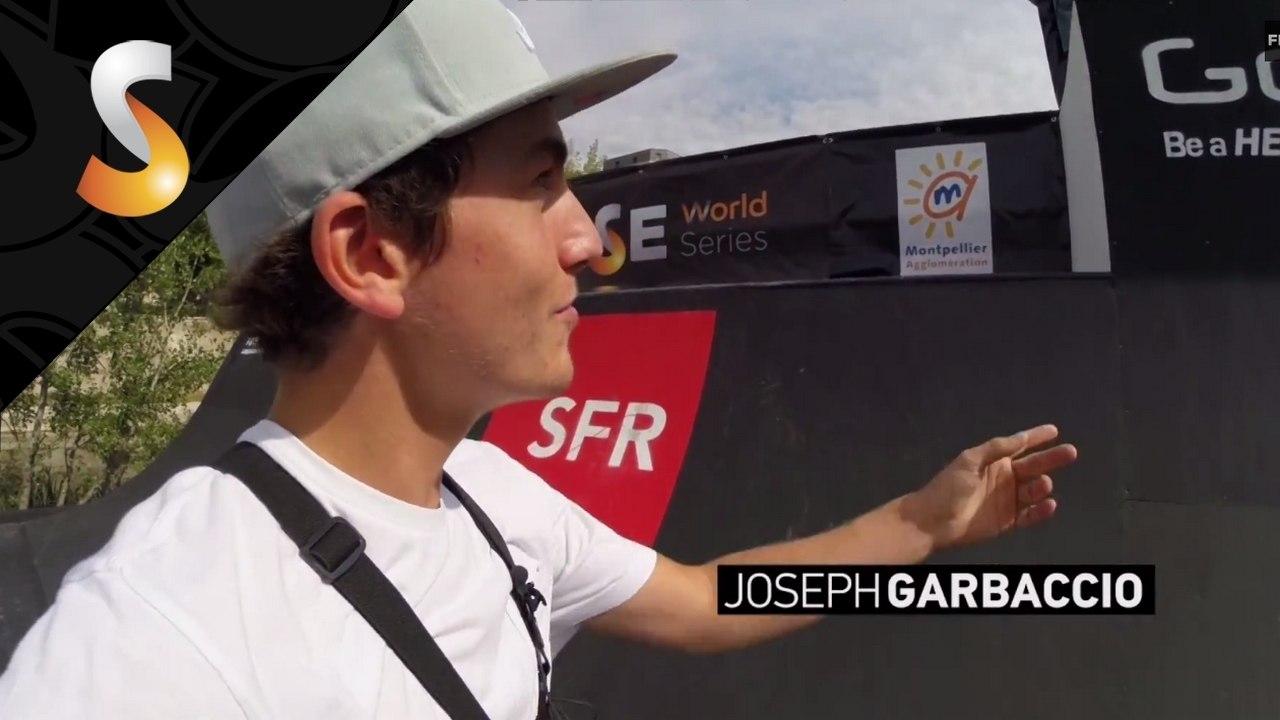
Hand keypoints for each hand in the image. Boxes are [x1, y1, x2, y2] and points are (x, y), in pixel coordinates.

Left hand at [903, 424, 1077, 551]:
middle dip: (1051, 458)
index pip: (1019, 446)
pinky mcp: (1008, 522)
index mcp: (993, 462)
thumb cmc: (949, 487)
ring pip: (1033, 491)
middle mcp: (1003, 479)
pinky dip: (1041, 511)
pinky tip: (1049, 504)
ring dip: (1042, 486)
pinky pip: (1030, 515)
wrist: (933, 521)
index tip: (1054, 431)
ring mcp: (1007, 500)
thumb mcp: (970, 461)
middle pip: (1033, 466)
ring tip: (1044, 483)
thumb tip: (1020, 437)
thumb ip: (996, 449)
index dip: (1036, 438)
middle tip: (1070, 452)